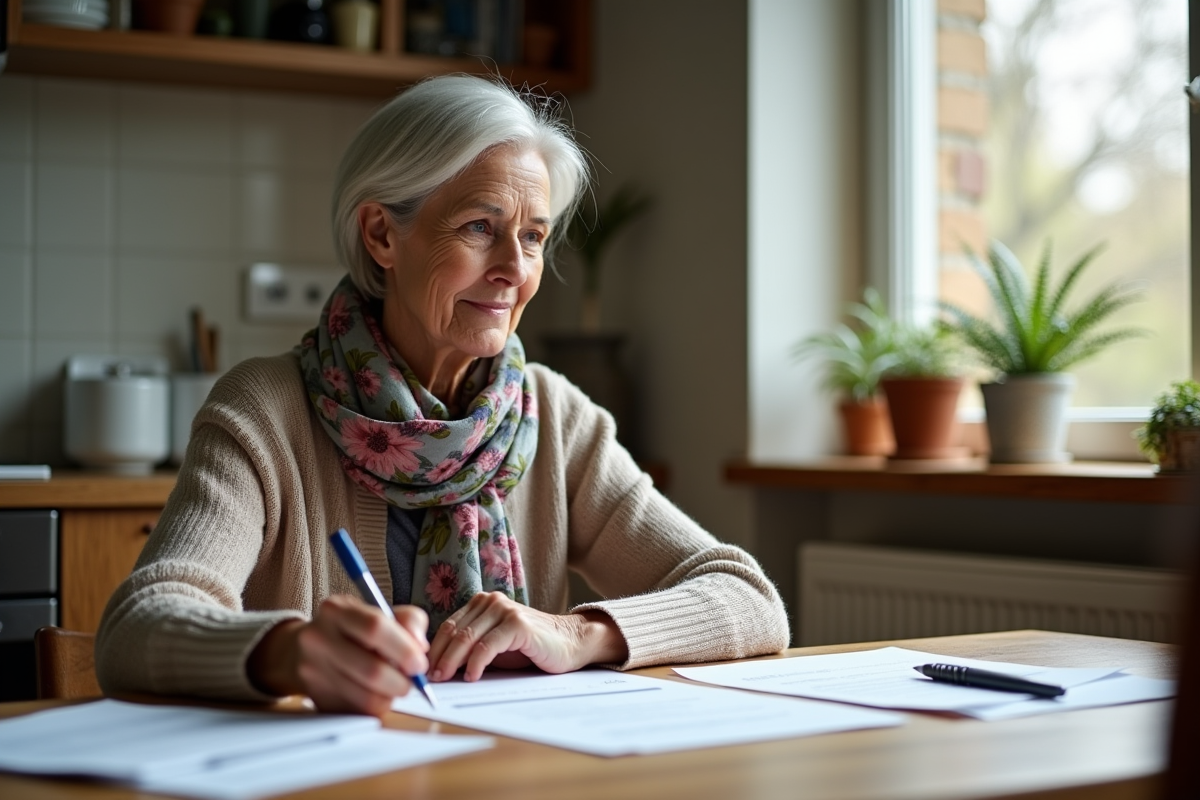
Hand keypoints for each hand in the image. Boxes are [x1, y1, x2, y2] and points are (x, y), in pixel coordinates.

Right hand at [247, 595, 429, 716]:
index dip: (404, 649)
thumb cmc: (352, 631)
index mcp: (336, 611)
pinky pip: (358, 712)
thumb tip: (420, 648)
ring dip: (390, 697)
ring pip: (367, 698)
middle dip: (402, 682)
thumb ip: (409, 621)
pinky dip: (375, 707)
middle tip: (412, 682)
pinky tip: (374, 694)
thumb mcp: (379, 612)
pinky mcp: (316, 699)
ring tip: (392, 686)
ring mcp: (313, 672)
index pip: (375, 628)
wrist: (301, 649)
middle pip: (372, 670)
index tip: (419, 664)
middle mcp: (318, 639)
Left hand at [426, 592, 627, 682]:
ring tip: (445, 679)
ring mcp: (505, 610)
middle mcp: (490, 601)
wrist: (570, 644)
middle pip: (454, 631)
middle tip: (429, 679)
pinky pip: (488, 645)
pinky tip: (472, 677)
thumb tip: (439, 668)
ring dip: (452, 661)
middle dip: (438, 657)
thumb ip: (470, 650)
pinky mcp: (517, 623)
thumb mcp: (494, 648)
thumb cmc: (530, 649)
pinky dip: (476, 663)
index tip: (422, 670)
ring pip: (467, 637)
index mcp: (481, 603)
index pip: (448, 626)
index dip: (433, 649)